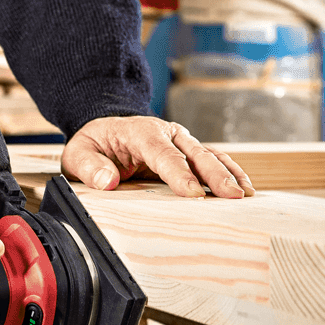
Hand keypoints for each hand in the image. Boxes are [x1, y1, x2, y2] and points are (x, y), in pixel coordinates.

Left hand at [61, 116, 254, 198]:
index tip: (193, 194)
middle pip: (195, 153)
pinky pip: (213, 160)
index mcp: (140, 131)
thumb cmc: (94, 144)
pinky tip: (246, 186)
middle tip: (232, 196)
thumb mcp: (78, 153)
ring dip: (229, 173)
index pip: (163, 153)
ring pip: (209, 155)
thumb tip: (107, 180)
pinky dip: (231, 171)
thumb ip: (89, 166)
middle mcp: (166, 133)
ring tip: (246, 194)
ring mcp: (181, 141)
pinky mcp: (188, 152)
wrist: (105, 128)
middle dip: (215, 175)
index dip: (179, 174)